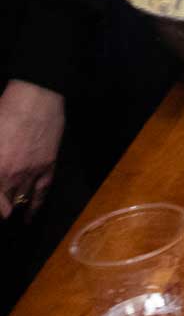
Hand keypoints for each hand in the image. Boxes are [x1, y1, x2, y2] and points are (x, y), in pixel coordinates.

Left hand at [0, 79, 62, 220]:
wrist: (36, 98)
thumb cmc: (4, 113)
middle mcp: (12, 177)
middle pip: (4, 204)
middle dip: (1, 207)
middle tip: (0, 206)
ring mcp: (32, 172)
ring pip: (20, 200)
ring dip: (11, 207)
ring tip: (6, 211)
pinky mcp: (48, 166)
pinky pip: (41, 193)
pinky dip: (35, 208)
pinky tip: (29, 217)